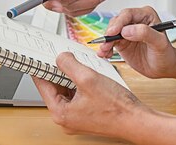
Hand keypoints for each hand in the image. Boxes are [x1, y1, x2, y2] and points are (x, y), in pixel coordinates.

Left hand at [32, 52, 148, 138]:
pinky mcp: (86, 115)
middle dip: (59, 71)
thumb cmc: (116, 107)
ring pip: (66, 90)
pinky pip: (76, 96)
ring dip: (71, 77)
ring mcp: (76, 118)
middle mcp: (66, 118)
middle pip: (54, 87)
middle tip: (62, 56)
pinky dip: (79, 84)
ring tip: (79, 65)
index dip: (41, 67)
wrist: (136, 120)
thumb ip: (69, 65)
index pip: (42, 84)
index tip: (39, 56)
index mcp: (60, 112)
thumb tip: (60, 58)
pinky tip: (88, 76)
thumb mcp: (88, 78)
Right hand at [98, 6, 175, 78]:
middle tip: (105, 43)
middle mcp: (135, 21)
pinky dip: (105, 48)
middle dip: (109, 33)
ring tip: (104, 51)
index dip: (118, 23)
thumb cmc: (166, 54)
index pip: (128, 14)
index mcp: (145, 15)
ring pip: (110, 32)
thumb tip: (126, 30)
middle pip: (116, 22)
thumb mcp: (159, 43)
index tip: (112, 32)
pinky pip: (110, 42)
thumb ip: (145, 33)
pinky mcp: (121, 42)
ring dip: (105, 41)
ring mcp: (127, 31)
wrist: (164, 68)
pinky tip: (105, 54)